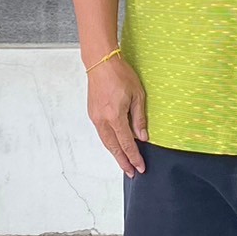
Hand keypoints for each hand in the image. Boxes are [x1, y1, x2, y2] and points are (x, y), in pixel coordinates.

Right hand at [86, 55, 147, 177]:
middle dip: (123, 161)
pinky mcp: (93, 113)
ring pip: (106, 142)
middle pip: (114, 147)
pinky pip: (102, 133)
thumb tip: (143, 137)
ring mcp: (96, 117)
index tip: (140, 167)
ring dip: (115, 154)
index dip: (134, 157)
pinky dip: (109, 143)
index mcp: (115, 116)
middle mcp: (103, 120)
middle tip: (132, 173)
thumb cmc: (120, 74)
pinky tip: (115, 145)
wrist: (101, 62)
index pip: (126, 143)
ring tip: (124, 163)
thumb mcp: (137, 94)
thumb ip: (139, 118)